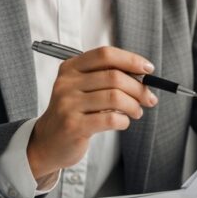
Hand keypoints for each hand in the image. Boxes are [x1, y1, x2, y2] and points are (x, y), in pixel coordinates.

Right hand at [27, 46, 157, 182]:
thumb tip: (143, 74)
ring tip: (136, 112)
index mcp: (71, 68)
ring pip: (115, 97)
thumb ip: (107, 77)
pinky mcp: (73, 126)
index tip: (148, 69)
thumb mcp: (83, 88)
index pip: (105, 54)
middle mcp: (67, 83)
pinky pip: (110, 119)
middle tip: (149, 98)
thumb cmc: (73, 112)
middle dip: (139, 88)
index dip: (130, 59)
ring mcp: (68, 104)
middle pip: (114, 77)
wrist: (47, 142)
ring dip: (133, 105)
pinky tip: (122, 122)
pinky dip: (124, 121)